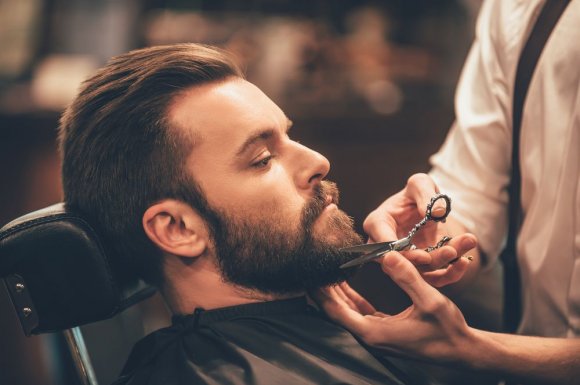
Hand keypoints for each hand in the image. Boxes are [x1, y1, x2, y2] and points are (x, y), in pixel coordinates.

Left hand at [315, 252, 474, 362]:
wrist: (463, 350)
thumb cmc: (447, 329)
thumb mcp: (429, 299)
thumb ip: (407, 277)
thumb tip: (387, 254)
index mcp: (374, 332)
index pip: (336, 312)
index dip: (320, 293)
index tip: (310, 276)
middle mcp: (371, 336)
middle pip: (336, 312)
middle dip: (323, 291)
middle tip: (313, 268)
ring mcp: (377, 336)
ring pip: (346, 312)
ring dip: (335, 293)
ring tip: (325, 272)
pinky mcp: (384, 332)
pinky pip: (359, 313)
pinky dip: (351, 298)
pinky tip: (346, 285)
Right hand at [363, 173, 477, 286]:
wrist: (428, 208)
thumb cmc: (417, 193)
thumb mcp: (420, 183)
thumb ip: (424, 192)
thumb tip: (436, 212)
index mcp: (377, 224)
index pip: (384, 243)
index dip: (402, 252)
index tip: (423, 255)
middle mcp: (386, 247)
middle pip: (402, 263)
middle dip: (428, 259)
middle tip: (451, 251)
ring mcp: (403, 261)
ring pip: (421, 272)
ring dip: (445, 262)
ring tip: (465, 245)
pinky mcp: (421, 269)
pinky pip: (434, 278)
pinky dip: (451, 273)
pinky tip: (465, 260)